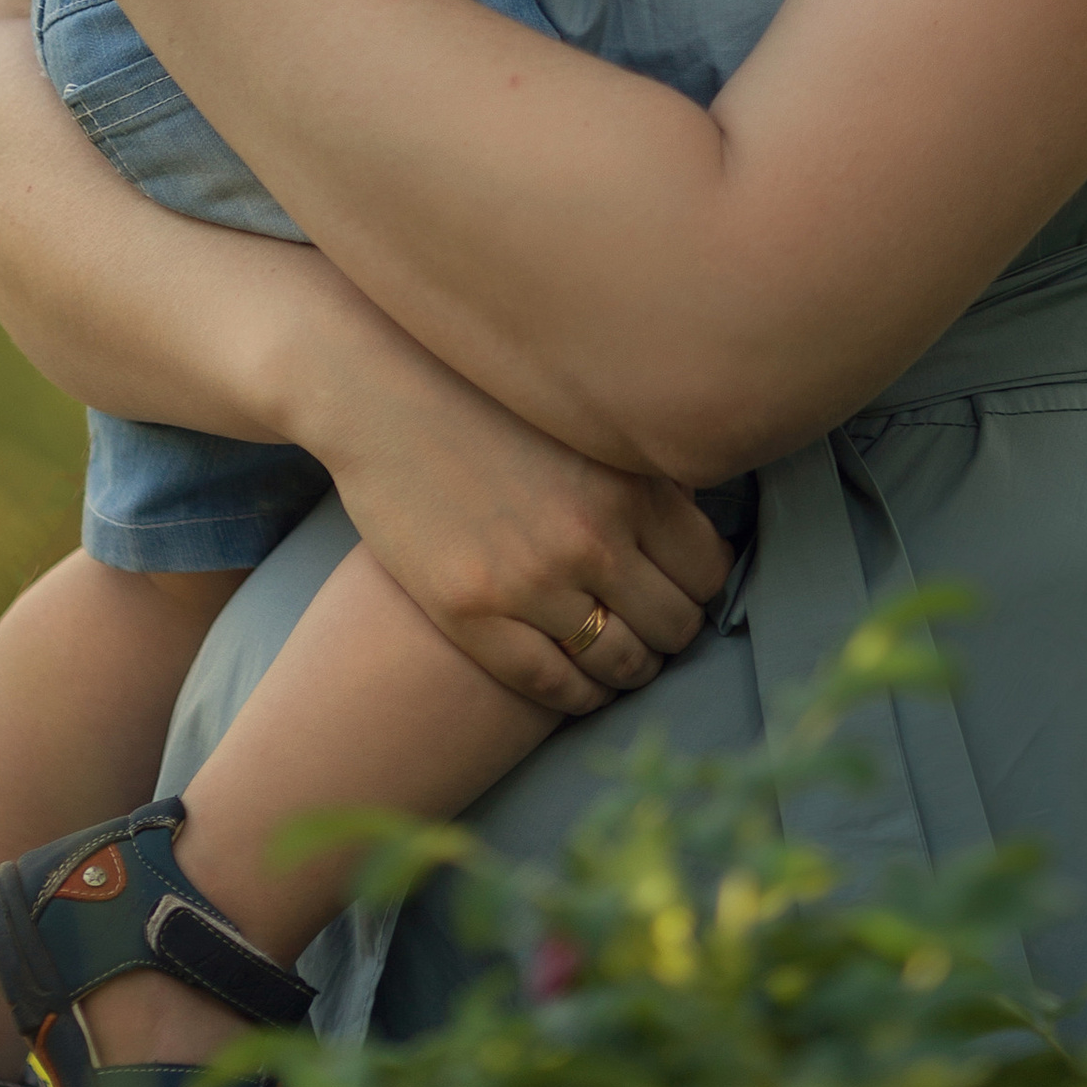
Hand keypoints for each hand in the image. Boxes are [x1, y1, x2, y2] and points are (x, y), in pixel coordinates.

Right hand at [319, 335, 734, 716]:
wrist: (379, 388)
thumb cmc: (485, 394)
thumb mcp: (583, 418)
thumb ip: (641, 471)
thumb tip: (697, 519)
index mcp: (629, 483)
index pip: (707, 572)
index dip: (700, 591)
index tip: (684, 592)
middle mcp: (592, 536)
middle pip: (674, 625)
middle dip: (670, 635)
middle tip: (653, 633)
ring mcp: (532, 581)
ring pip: (621, 664)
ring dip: (630, 671)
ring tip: (620, 662)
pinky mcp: (472, 613)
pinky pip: (554, 687)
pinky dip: (580, 698)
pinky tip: (580, 686)